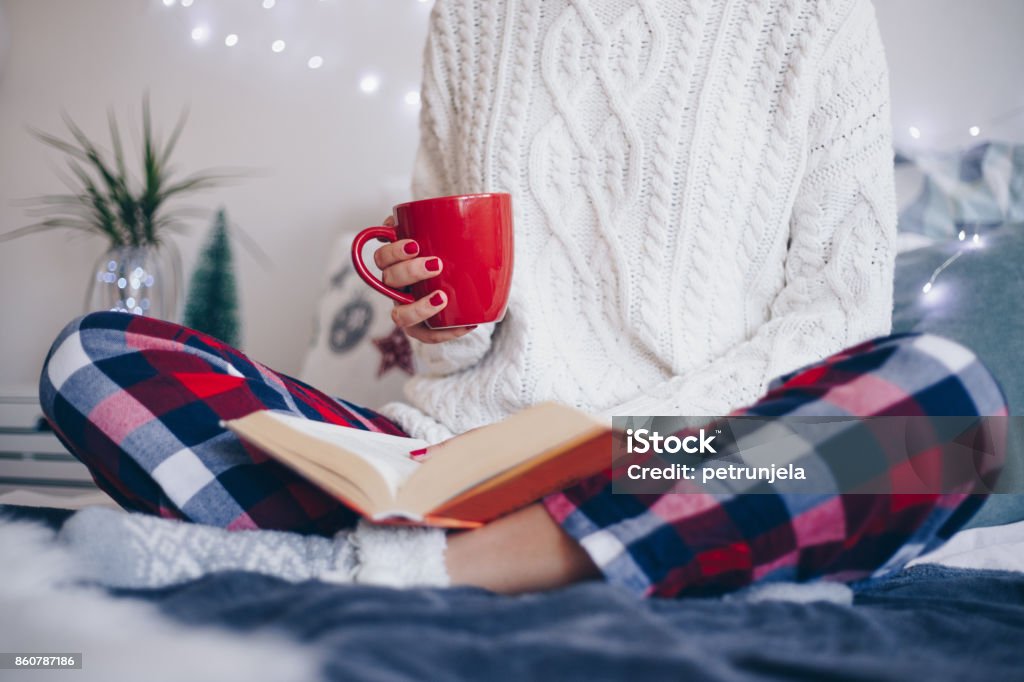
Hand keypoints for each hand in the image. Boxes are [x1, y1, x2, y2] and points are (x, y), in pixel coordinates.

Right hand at [374, 216, 477, 343]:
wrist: (473, 282)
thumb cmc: (456, 253)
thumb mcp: (453, 235)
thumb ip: (451, 221)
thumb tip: (474, 202)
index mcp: (398, 262)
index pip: (382, 256)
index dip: (392, 251)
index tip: (415, 245)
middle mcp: (397, 287)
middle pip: (389, 280)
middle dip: (409, 272)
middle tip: (436, 264)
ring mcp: (407, 309)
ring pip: (399, 315)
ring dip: (418, 308)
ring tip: (442, 298)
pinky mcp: (422, 329)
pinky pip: (427, 336)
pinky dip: (445, 332)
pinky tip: (468, 325)